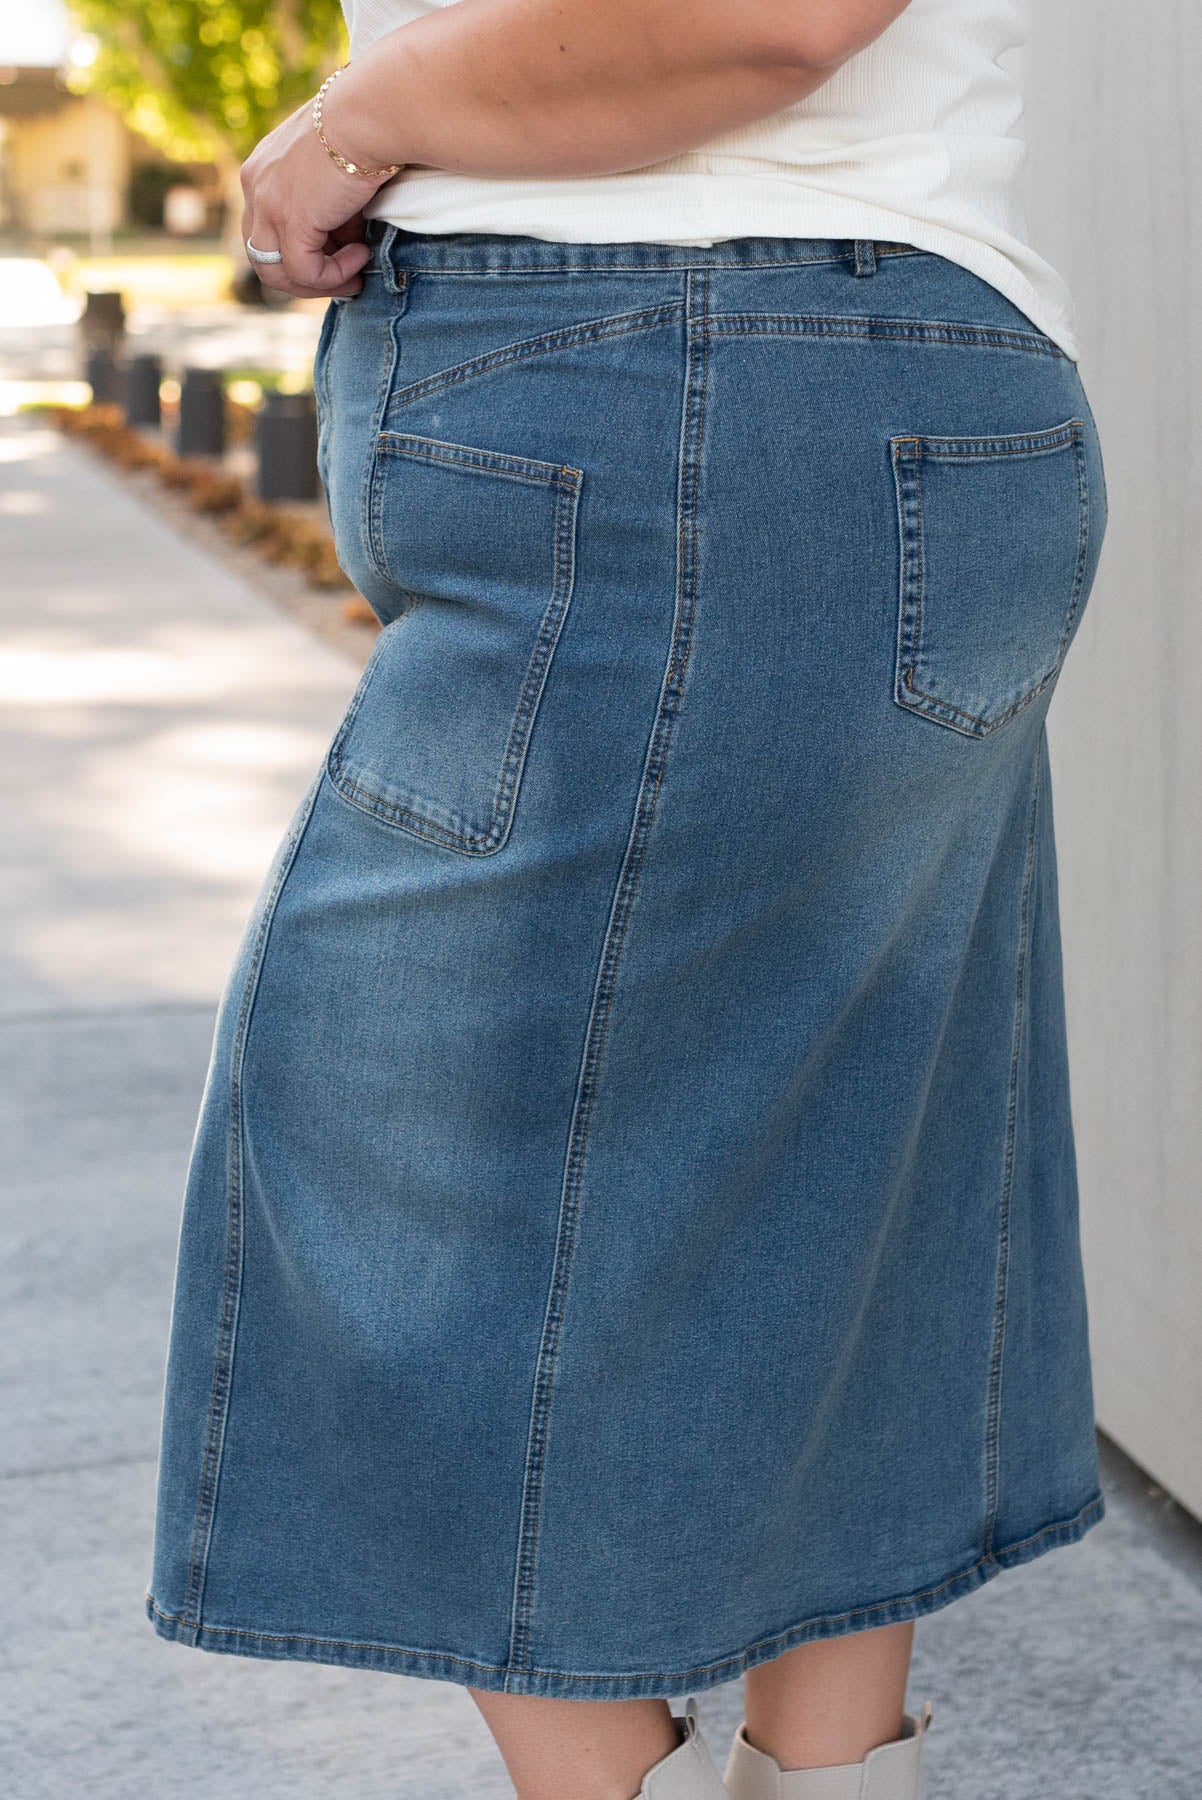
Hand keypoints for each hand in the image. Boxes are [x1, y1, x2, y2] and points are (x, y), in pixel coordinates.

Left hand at [239, 97, 381, 298]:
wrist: (370, 113)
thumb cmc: (365, 129)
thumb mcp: (335, 168)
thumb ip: (330, 204)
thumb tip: (349, 242)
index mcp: (262, 168)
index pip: (266, 227)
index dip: (303, 248)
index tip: (343, 248)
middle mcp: (254, 185)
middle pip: (262, 256)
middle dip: (304, 276)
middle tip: (345, 276)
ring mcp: (268, 205)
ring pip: (275, 274)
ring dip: (318, 283)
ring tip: (355, 275)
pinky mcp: (290, 222)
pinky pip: (307, 272)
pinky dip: (336, 275)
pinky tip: (362, 255)